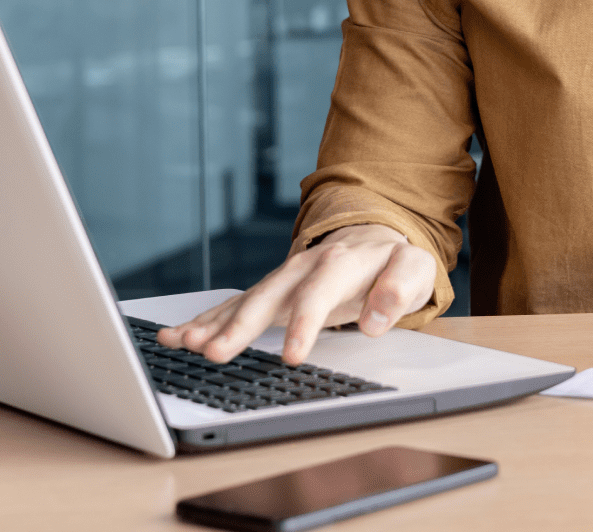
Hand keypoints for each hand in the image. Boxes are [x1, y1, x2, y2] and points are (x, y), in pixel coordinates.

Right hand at [155, 224, 437, 365]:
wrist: (376, 238)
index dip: (305, 324)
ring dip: (212, 323)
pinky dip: (205, 320)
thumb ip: (400, 289)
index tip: (292, 355)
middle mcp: (304, 266)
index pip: (319, 293)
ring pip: (244, 301)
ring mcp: (283, 278)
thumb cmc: (394, 260)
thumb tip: (375, 320)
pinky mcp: (271, 292)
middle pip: (268, 297)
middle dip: (239, 326)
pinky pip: (234, 306)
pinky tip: (177, 336)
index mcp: (341, 261)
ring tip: (182, 343)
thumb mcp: (415, 269)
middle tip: (214, 353)